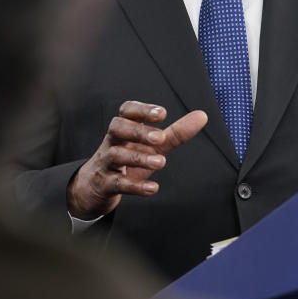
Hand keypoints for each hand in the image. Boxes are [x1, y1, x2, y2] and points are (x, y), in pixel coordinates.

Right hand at [66, 101, 207, 219]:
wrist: (95, 186)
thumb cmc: (127, 161)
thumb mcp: (152, 147)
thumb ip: (175, 133)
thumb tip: (201, 116)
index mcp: (124, 130)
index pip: (127, 111)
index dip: (142, 110)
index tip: (162, 113)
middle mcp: (113, 142)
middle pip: (117, 128)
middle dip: (138, 131)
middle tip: (159, 138)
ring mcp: (107, 163)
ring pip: (116, 155)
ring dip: (139, 158)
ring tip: (161, 162)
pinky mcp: (105, 184)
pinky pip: (118, 183)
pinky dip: (135, 186)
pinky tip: (153, 188)